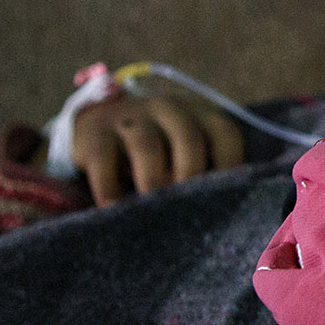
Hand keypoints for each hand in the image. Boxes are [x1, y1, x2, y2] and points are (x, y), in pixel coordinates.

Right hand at [69, 93, 244, 205]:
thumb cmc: (155, 153)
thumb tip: (215, 211)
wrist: (96, 129)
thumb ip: (200, 172)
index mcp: (198, 114)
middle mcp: (168, 109)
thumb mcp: (181, 154)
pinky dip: (108, 186)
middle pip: (189, 139)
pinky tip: (112, 208)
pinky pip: (102, 158)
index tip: (225, 199)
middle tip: (188, 209)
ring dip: (152, 181)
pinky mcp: (95, 131)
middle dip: (190, 175)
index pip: (224, 134)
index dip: (229, 166)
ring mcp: (131, 117)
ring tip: (152, 215)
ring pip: (147, 146)